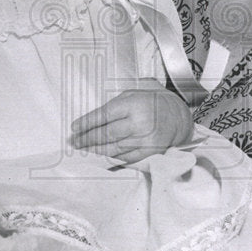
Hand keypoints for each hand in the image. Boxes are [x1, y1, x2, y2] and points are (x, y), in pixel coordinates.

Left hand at [71, 79, 193, 162]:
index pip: (104, 115)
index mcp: (134, 104)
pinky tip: (100, 154)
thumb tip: (92, 119)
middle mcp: (139, 123)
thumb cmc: (151, 102)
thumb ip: (115, 104)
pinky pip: (124, 157)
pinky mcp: (148, 152)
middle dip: (87, 138)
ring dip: (95, 149)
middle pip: (106, 134)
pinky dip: (110, 157)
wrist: (177, 118)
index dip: (87, 122)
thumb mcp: (134, 93)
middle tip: (74, 141)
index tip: (74, 127)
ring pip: (113, 148)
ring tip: (83, 148)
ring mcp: (144, 140)